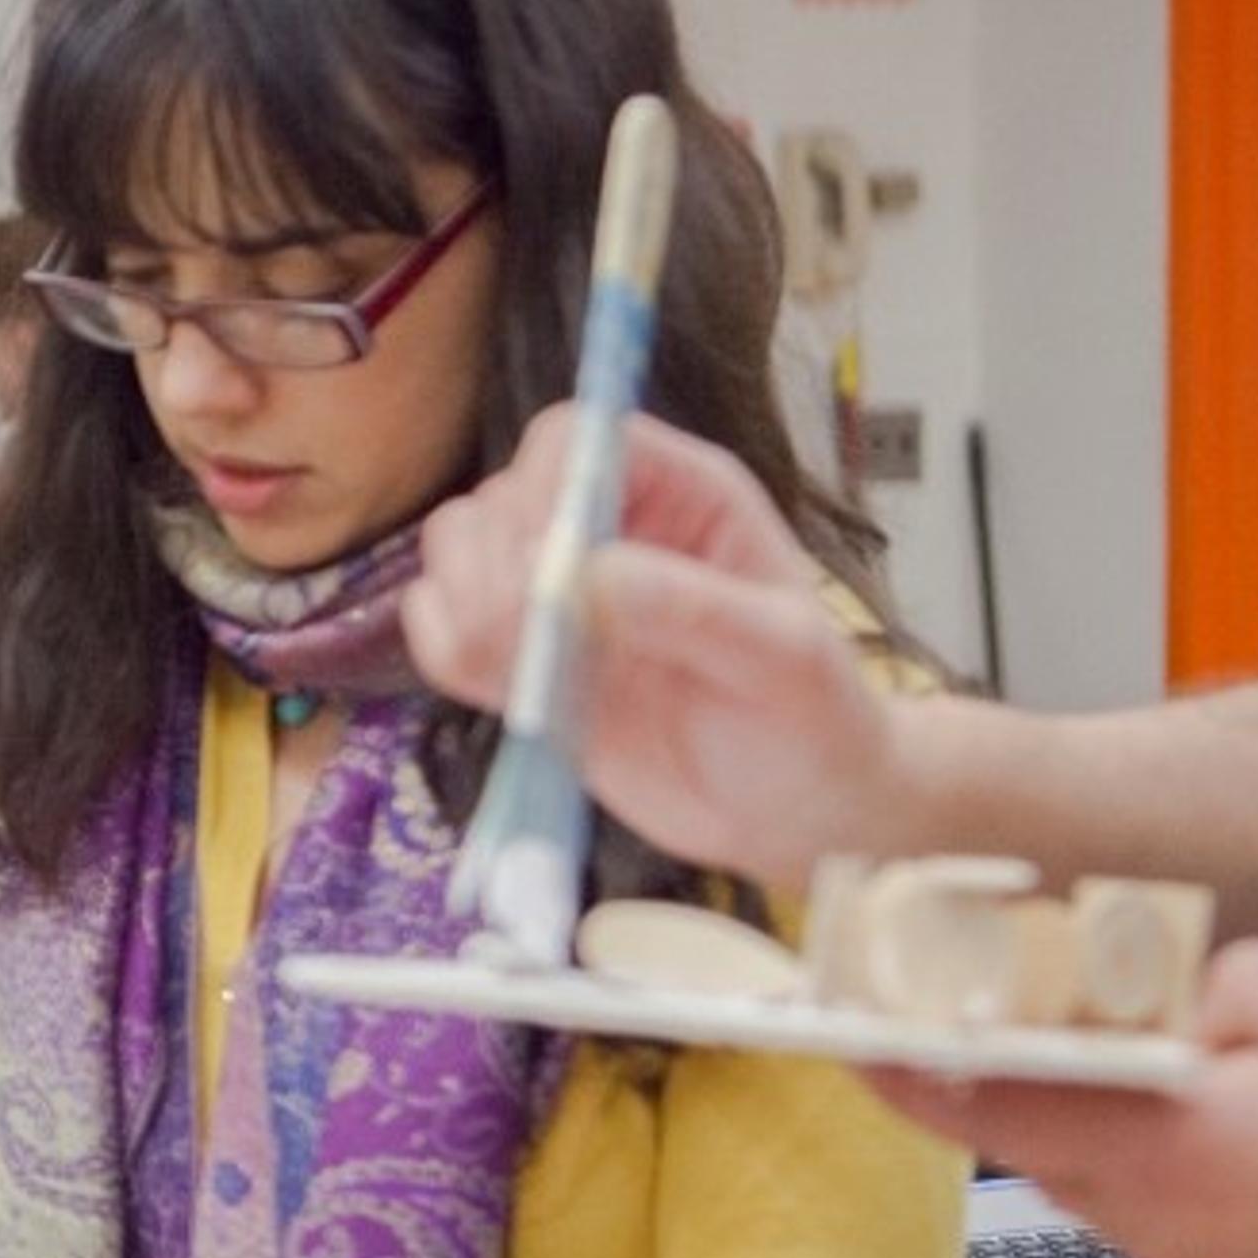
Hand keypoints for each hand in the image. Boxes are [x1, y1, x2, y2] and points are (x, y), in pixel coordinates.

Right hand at [405, 408, 894, 897]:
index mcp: (681, 495)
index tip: (539, 567)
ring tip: (517, 672)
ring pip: (456, 555)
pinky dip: (444, 652)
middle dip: (490, 563)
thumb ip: (692, 609)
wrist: (794, 816)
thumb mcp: (784, 659)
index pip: (575, 441)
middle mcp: (607, 531)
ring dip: (459, 605)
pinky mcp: (522, 663)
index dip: (541, 489)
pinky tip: (499, 693)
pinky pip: (443, 630)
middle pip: (499, 497)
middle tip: (525, 640)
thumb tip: (582, 579)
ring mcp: (555, 598)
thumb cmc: (814, 723)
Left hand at [872, 939, 1257, 1257]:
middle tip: (1037, 1022)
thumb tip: (1149, 1003)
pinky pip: (1204, 1236)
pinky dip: (1213, 1186)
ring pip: (1130, 1192)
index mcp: (1154, 1155)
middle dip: (1043, 1083)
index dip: (899, 1061)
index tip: (844, 1033)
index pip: (978, 1103)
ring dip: (1140, 1135)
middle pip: (1051, 1148)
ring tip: (1207, 1081)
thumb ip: (1200, 986)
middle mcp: (1165, 1239)